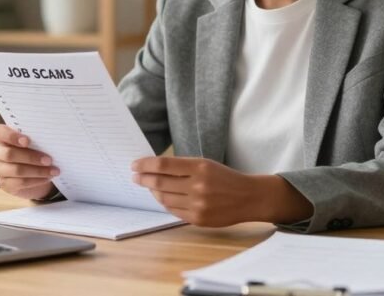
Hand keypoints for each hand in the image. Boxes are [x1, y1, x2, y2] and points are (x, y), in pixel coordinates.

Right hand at [0, 124, 58, 199]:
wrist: (35, 171)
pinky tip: (47, 178)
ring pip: (16, 170)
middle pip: (9, 154)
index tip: (27, 141)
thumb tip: (50, 140)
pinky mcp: (4, 183)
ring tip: (53, 170)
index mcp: (1, 137)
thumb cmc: (34, 149)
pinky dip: (36, 180)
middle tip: (49, 160)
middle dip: (31, 157)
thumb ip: (36, 138)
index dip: (11, 136)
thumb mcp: (34, 141)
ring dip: (38, 171)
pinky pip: (20, 182)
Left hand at [131, 157, 312, 226]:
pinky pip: (173, 210)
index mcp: (200, 167)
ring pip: (164, 198)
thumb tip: (154, 169)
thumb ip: (183, 166)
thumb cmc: (225, 178)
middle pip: (160, 182)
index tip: (135, 165)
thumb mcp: (206, 164)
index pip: (164, 165)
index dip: (145, 164)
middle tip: (135, 176)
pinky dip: (164, 203)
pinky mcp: (198, 219)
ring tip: (148, 186)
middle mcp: (198, 186)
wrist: (248, 197)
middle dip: (143, 178)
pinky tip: (162, 197)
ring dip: (152, 192)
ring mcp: (198, 204)